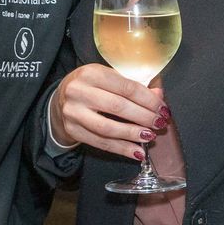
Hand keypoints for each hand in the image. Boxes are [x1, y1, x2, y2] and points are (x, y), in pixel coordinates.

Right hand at [49, 65, 165, 161]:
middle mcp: (79, 91)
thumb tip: (158, 95)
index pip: (126, 88)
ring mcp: (73, 112)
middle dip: (144, 117)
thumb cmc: (91, 87)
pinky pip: (101, 143)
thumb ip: (133, 86)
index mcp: (92, 73)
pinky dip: (122, 149)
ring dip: (133, 134)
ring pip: (108, 128)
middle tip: (159, 123)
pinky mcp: (73, 130)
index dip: (148, 100)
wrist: (60, 100)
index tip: (162, 109)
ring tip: (149, 136)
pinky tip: (137, 151)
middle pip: (118, 107)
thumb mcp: (109, 79)